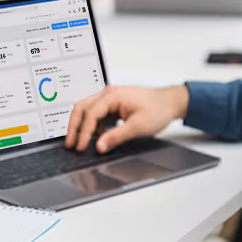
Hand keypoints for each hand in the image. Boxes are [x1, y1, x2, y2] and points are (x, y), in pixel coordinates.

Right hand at [64, 85, 188, 152]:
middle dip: (74, 127)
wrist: (171, 102)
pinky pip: (96, 114)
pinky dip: (92, 125)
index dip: (83, 132)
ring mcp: (110, 98)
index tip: (80, 147)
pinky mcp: (113, 105)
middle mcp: (108, 94)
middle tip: (71, 144)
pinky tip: (95, 137)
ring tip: (80, 143)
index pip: (90, 114)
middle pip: (82, 108)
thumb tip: (99, 146)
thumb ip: (116, 136)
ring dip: (82, 126)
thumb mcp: (138, 126)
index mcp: (113, 96)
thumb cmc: (158, 109)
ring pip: (87, 110)